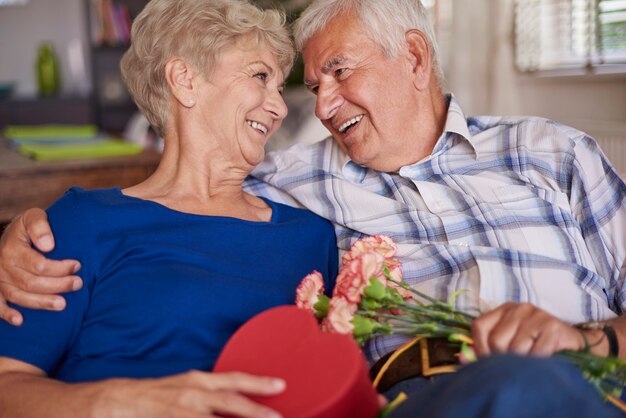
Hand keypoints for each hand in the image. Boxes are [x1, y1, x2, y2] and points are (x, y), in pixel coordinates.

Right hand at [0, 208, 81, 325]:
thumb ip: (40, 227)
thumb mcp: (32, 217)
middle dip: (58, 285)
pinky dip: (6, 314)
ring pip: (19, 296)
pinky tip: (20, 321)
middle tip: (78, 284)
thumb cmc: (27, 228)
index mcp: (12, 249)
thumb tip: (49, 245)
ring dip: (41, 302)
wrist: (9, 237)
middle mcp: (3, 267)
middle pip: (31, 282)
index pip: (38, 265)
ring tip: (63, 305)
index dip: (60, 268)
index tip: (77, 265)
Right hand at [96, 370, 285, 417]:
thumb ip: (208, 395)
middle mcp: (191, 396)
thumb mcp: (183, 388)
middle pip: (230, 402)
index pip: (233, 381)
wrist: (111, 403)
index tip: (281, 385)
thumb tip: (236, 402)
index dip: (258, 382)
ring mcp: (179, 414)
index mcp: (196, 383)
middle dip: (255, 412)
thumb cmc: (152, 396)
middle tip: (278, 417)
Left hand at [471, 302, 592, 356]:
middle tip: (515, 366)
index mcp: (504, 309)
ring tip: (531, 364)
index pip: (479, 326)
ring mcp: (537, 316)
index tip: (488, 362)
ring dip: (522, 364)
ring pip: (516, 350)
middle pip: (496, 341)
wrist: (575, 343)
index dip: (479, 348)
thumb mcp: (510, 343)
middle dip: (503, 360)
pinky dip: (537, 365)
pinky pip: (535, 355)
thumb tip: (461, 358)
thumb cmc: (537, 345)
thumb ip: (485, 350)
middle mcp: (519, 308)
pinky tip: (543, 364)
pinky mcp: (553, 328)